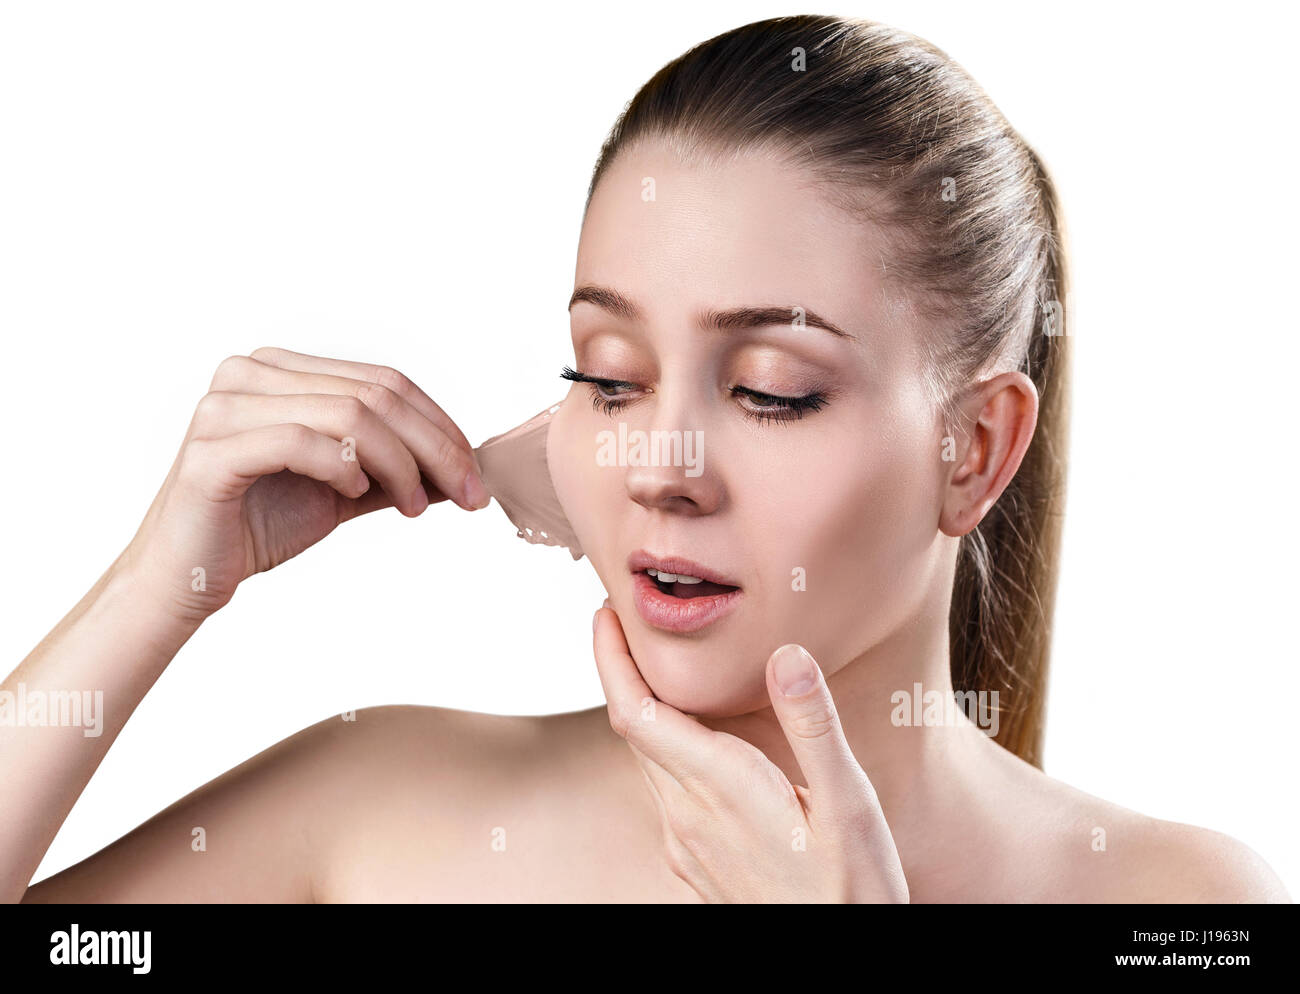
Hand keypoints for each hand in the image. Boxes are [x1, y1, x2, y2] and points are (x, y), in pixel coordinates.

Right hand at [118, 347, 488, 625]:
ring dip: (399, 463)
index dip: (440, 424)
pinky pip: (301, 441)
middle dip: (435, 446)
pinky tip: (355, 492)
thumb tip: (463, 467)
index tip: (474, 473)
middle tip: (467, 493)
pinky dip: (343, 466)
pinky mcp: (212, 449)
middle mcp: (250, 373)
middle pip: (374, 394)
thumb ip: (396, 470)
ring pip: (347, 413)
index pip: (384, 380)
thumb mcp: (345, 491)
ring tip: (414, 505)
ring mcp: (226, 406)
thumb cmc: (259, 526)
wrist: (187, 576)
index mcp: (282, 371)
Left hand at [592, 604, 908, 902]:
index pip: (636, 711)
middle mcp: (687, 815)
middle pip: (633, 730)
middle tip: (627, 623)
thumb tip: (786, 655)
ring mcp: (686, 843)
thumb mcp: (850, 803)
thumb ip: (813, 727)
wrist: (833, 961)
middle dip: (623, 673)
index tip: (605, 614)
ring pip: (647, 763)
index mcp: (718, 786)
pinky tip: (693, 744)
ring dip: (642, 712)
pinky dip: (664, 751)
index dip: (611, 659)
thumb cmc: (850, 888)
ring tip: (658, 670)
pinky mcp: (694, 864)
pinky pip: (664, 794)